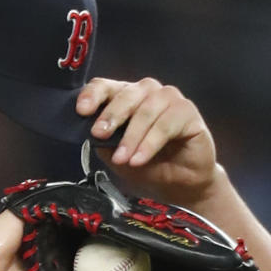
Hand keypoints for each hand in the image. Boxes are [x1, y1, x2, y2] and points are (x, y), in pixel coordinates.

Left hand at [77, 77, 218, 205]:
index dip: (93, 94)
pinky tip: (140, 159)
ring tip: (123, 158)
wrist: (178, 184)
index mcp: (126, 97)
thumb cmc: (147, 165)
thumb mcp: (115, 155)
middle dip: (111, 115)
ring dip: (131, 136)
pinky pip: (167, 123)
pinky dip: (150, 143)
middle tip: (99, 134)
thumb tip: (90, 132)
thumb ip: (103, 140)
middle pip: (127, 93)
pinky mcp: (188, 112)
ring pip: (147, 109)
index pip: (106, 86)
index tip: (82, 111)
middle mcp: (148, 93)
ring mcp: (170, 99)